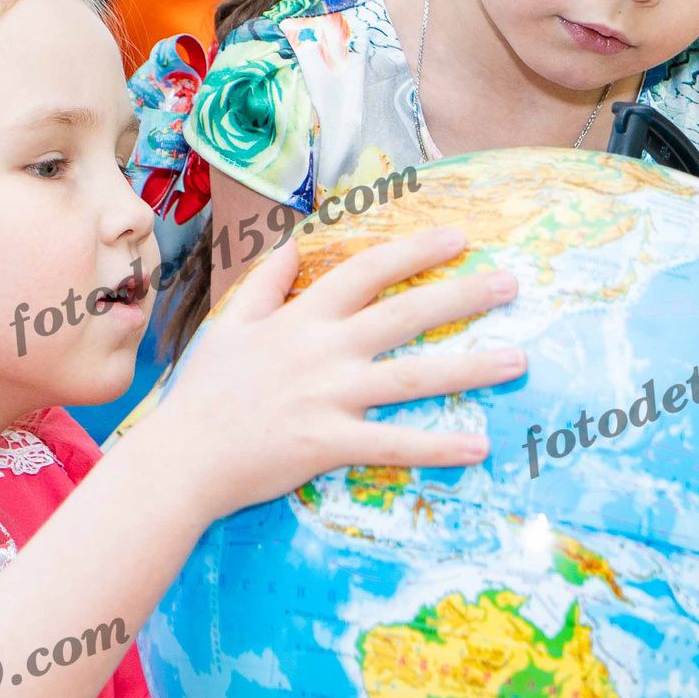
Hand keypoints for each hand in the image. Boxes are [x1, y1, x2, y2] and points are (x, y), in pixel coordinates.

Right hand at [134, 228, 521, 522]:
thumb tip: (294, 246)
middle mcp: (322, 351)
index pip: (367, 272)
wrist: (179, 459)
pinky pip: (393, 443)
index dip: (415, 251)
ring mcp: (328, 397)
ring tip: (519, 360)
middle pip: (404, 314)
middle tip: (512, 284)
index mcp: (300, 319)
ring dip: (470, 367)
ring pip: (412, 376)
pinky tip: (478, 445)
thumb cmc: (203, 395)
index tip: (459, 238)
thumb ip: (265, 285)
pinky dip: (437, 445)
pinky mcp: (327, 443)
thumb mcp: (228, 326)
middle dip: (462, 296)